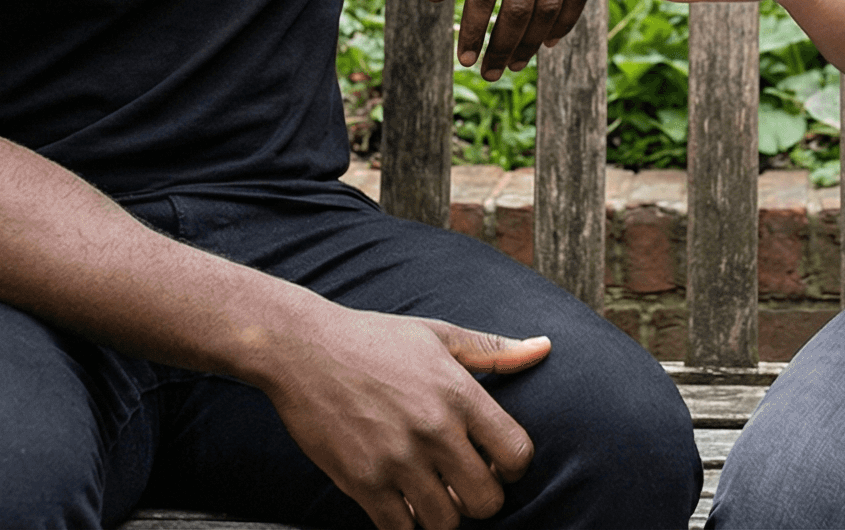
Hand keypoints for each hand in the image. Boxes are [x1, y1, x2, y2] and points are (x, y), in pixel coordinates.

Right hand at [260, 305, 551, 529]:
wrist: (301, 349)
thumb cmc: (373, 339)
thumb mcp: (438, 334)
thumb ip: (493, 350)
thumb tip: (543, 349)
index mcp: (458, 393)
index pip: (518, 454)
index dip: (514, 466)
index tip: (496, 461)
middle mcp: (433, 430)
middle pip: (488, 500)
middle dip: (482, 497)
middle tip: (464, 483)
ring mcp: (396, 460)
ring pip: (447, 522)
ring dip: (445, 514)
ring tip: (432, 493)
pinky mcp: (362, 482)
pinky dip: (407, 524)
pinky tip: (402, 501)